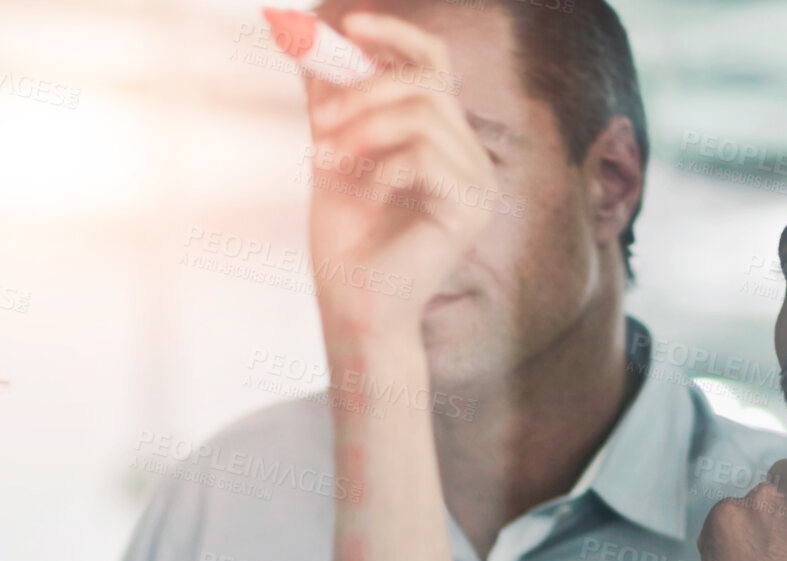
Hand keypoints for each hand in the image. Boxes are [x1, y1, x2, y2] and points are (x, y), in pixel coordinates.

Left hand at [302, 12, 494, 335]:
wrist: (353, 307)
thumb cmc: (346, 243)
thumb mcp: (331, 158)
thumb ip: (330, 107)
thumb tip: (310, 52)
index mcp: (439, 137)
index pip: (433, 64)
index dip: (395, 35)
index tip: (347, 25)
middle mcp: (466, 153)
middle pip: (428, 83)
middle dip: (366, 90)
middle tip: (320, 119)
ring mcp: (476, 181)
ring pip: (427, 115)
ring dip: (367, 129)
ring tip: (331, 159)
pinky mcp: (470, 207)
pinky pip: (428, 156)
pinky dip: (386, 167)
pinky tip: (367, 193)